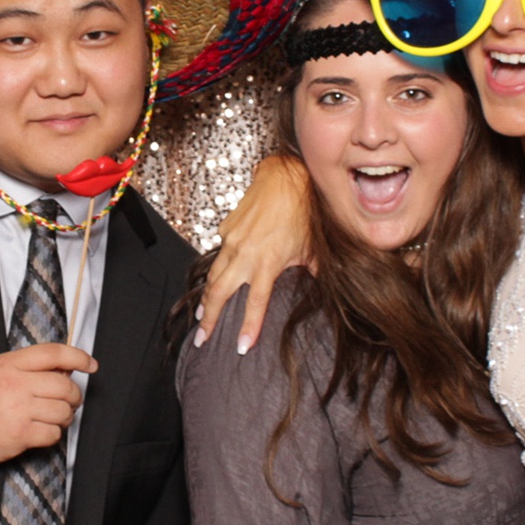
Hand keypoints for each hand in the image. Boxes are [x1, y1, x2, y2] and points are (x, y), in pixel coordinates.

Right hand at [0, 343, 95, 474]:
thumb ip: (24, 368)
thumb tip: (63, 371)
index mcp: (8, 364)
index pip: (53, 353)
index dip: (78, 357)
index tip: (91, 364)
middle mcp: (15, 384)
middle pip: (65, 385)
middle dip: (73, 396)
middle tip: (68, 402)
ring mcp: (19, 410)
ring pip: (63, 411)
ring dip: (63, 418)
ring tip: (50, 419)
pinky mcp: (20, 434)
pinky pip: (54, 433)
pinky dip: (51, 435)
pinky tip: (38, 432)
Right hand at [195, 154, 313, 354]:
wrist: (286, 177)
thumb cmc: (304, 210)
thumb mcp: (313, 248)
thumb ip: (314, 273)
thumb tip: (322, 287)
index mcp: (268, 263)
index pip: (255, 304)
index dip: (248, 328)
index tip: (241, 348)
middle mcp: (245, 253)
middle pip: (220, 293)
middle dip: (209, 318)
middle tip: (202, 338)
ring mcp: (232, 240)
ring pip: (213, 274)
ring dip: (207, 296)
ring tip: (202, 313)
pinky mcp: (227, 227)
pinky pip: (220, 252)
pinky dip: (218, 267)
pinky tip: (219, 274)